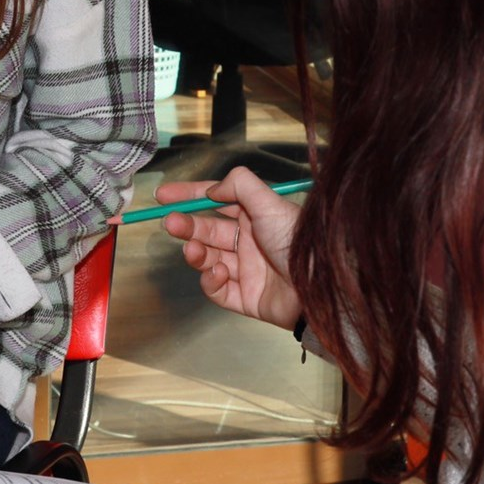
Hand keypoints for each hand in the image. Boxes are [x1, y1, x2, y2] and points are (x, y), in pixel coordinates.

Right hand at [157, 167, 303, 330]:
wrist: (318, 289)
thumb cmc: (296, 242)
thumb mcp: (270, 203)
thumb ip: (240, 185)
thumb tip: (213, 188)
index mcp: (255, 215)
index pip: (216, 201)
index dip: (190, 196)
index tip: (164, 195)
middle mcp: (249, 240)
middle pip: (208, 230)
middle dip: (187, 226)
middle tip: (170, 224)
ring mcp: (246, 270)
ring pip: (209, 259)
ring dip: (197, 253)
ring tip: (193, 251)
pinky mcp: (245, 298)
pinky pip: (218, 289)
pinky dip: (212, 281)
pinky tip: (220, 273)